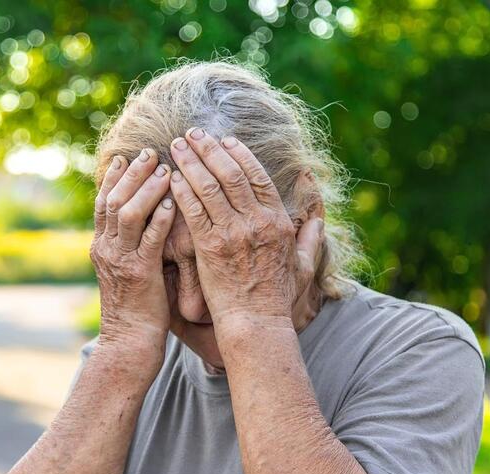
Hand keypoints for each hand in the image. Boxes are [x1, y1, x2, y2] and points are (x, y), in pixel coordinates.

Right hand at [91, 149, 175, 355]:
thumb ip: (129, 245)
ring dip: (147, 189)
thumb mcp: (125, 270)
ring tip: (164, 169)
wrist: (128, 343)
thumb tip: (143, 219)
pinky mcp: (139, 274)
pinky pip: (149, 239)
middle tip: (150, 151)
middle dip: (132, 174)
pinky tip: (175, 202)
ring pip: (127, 214)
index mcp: (101, 247)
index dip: (114, 178)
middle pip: (113, 200)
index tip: (126, 156)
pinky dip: (161, 218)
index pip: (103, 202)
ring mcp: (120, 261)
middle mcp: (105, 249)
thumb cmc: (134, 308)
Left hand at [169, 129, 324, 330]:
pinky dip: (182, 191)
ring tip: (177, 146)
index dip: (239, 154)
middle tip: (192, 133)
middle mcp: (256, 222)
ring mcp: (232, 233)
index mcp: (278, 221)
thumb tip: (318, 217)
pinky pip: (193, 212)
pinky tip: (172, 176)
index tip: (224, 140)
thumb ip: (312, 238)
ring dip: (191, 162)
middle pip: (230, 174)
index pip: (257, 176)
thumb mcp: (304, 266)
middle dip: (209, 149)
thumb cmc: (278, 297)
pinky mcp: (209, 247)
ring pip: (209, 187)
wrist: (255, 323)